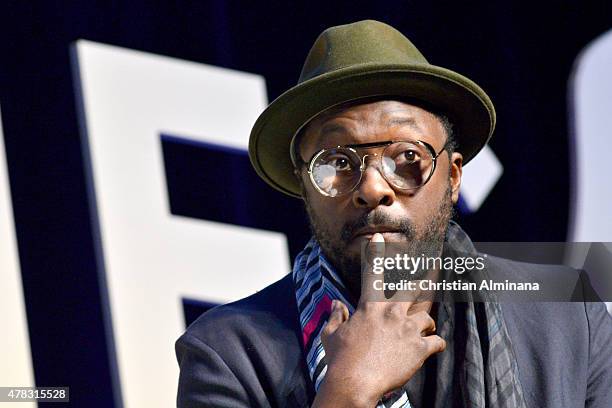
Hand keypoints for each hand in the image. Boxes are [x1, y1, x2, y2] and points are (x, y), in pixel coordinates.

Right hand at [312, 233, 445, 407]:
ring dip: (426, 323)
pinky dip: (436, 344)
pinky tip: (433, 348)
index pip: (372, 272)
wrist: (354, 383)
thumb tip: (336, 304)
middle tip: (430, 274)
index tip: (379, 236)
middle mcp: (391, 313)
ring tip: (424, 330)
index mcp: (370, 307)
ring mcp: (407, 330)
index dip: (376, 251)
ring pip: (427, 317)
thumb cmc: (339, 360)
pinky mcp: (419, 349)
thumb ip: (336, 316)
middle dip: (422, 281)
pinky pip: (437, 341)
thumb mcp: (331, 335)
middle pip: (413, 289)